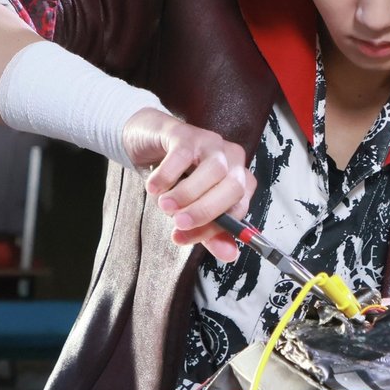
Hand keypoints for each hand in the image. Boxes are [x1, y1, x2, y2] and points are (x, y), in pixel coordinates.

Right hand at [124, 110, 254, 260]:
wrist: (151, 143)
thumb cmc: (177, 179)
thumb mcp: (192, 210)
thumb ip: (210, 233)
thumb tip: (229, 256)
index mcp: (239, 181)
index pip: (238, 210)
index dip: (213, 228)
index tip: (184, 237)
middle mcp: (232, 160)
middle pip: (233, 187)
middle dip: (205, 211)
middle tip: (178, 223)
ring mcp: (212, 143)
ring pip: (213, 170)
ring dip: (186, 193)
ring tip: (163, 205)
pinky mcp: (188, 133)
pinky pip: (183, 155)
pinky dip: (167, 175)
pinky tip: (154, 187)